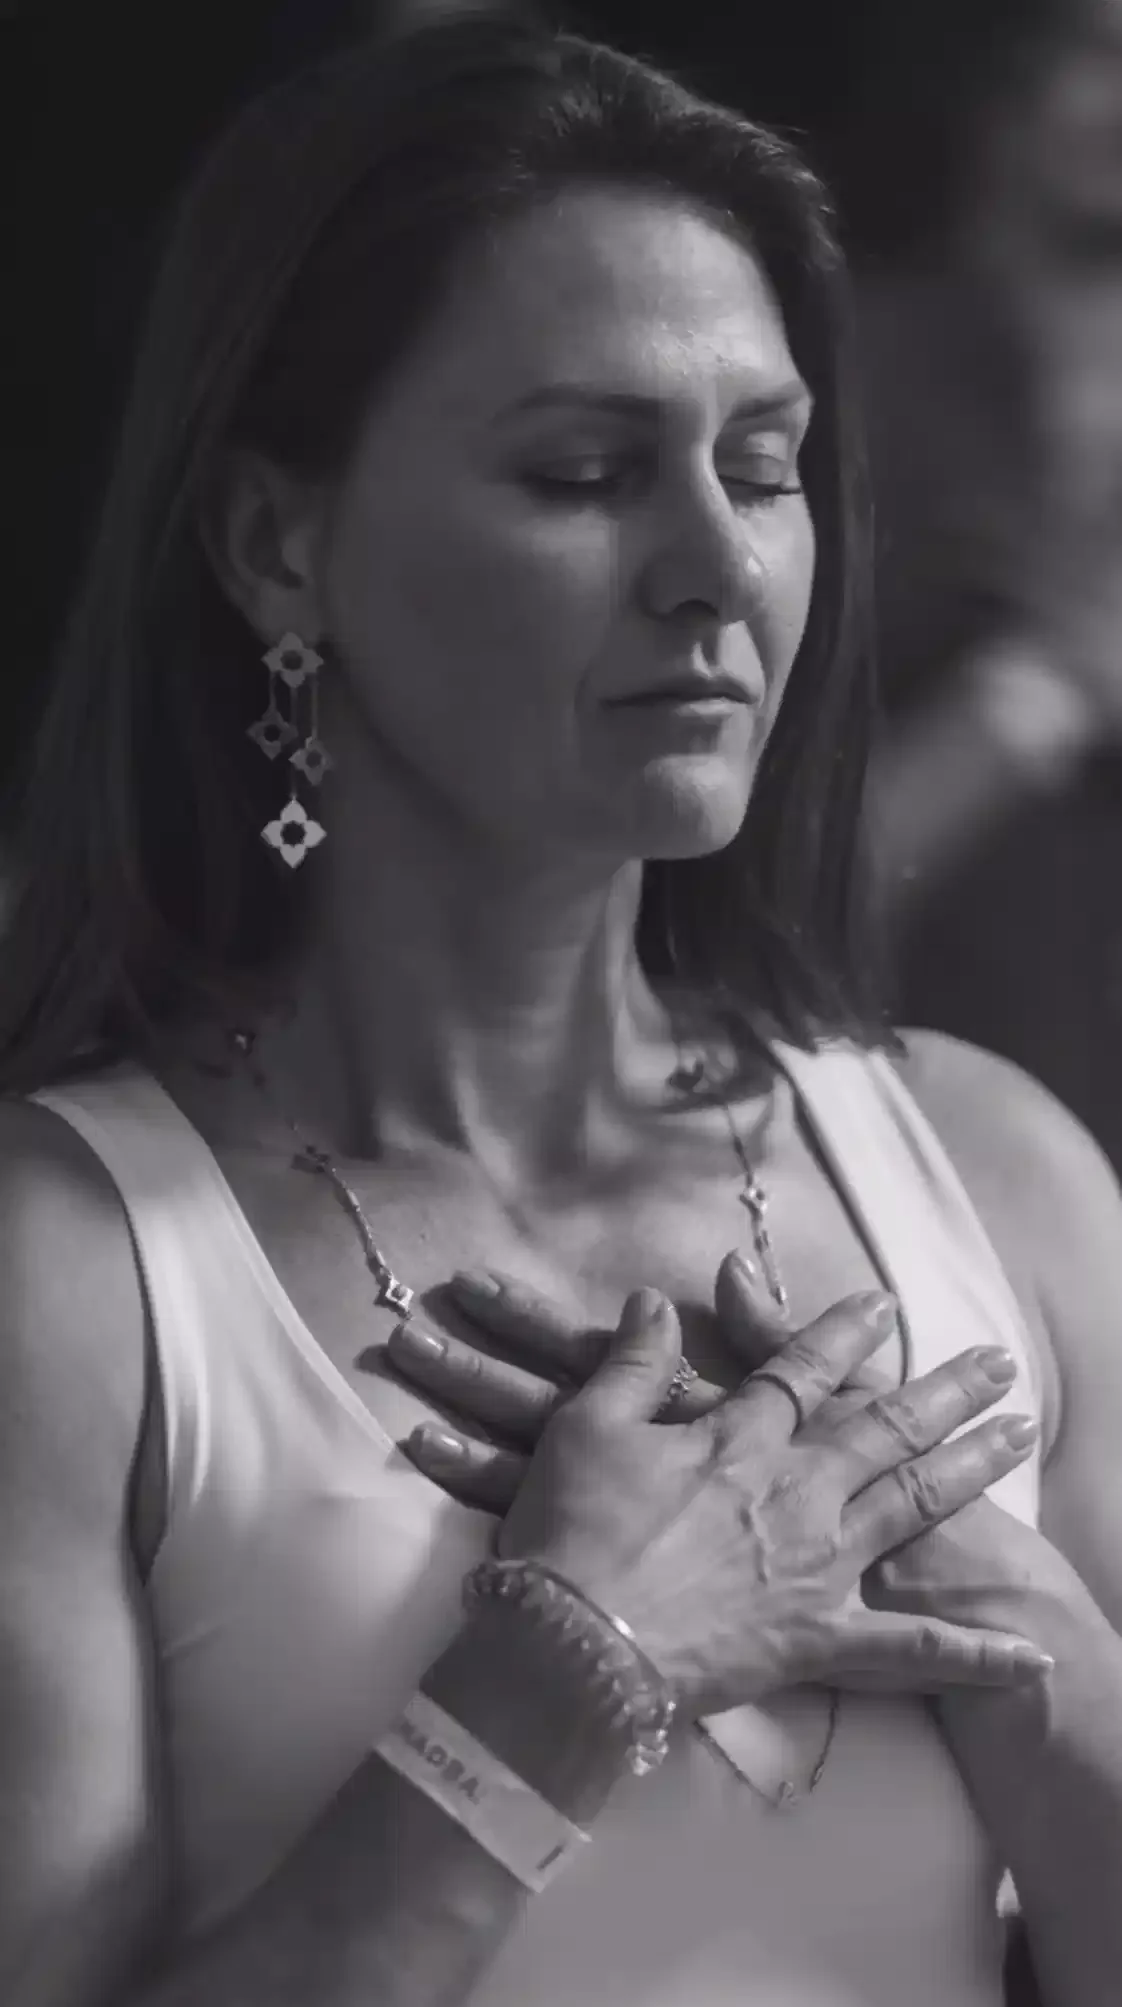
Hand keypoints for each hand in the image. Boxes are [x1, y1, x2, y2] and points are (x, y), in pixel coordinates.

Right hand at [392, 1278, 1050, 1715]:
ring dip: (971, 1467)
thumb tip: (653, 1297)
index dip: (843, 1335)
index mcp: (738, 1441)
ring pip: (912, 1506)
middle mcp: (795, 1492)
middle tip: (998, 1364)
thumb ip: (632, 1361)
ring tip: (1019, 1436)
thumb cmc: (572, 1534)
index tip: (885, 1305)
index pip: (803, 1372)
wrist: (574, 1648)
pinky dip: (972, 1654)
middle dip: (945, 1392)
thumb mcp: (587, 1427)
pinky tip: (1027, 1654)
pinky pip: (909, 1649)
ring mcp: (818, 1567)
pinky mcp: (820, 1640)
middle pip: (883, 1431)